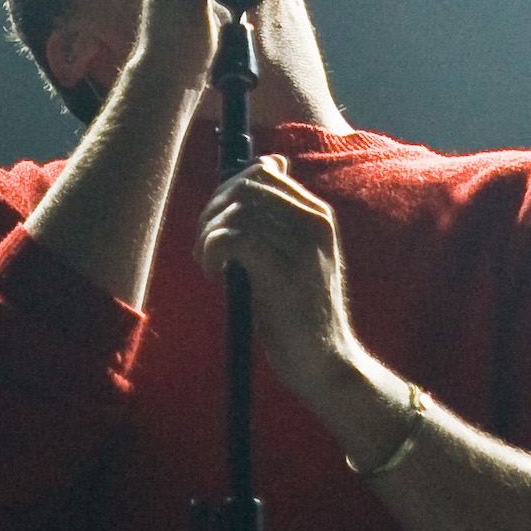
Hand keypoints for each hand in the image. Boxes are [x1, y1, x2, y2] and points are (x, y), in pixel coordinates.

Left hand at [195, 154, 356, 408]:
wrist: (325, 362)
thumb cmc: (301, 312)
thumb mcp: (296, 256)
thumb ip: (279, 220)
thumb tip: (264, 169)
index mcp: (317, 216)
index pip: (263, 171)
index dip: (227, 191)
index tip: (216, 223)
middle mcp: (314, 223)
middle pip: (245, 187)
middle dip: (212, 211)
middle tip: (205, 245)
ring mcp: (301, 248)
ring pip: (236, 212)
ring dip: (207, 234)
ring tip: (208, 262)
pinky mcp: (282, 274)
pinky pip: (234, 238)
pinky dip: (212, 250)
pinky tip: (213, 272)